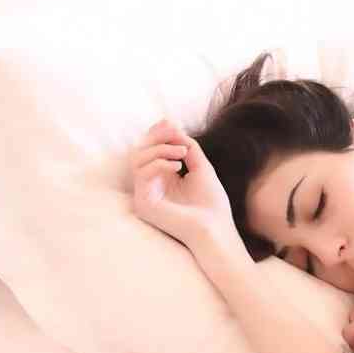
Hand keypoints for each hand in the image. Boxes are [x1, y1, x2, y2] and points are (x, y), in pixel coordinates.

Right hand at [129, 118, 235, 249]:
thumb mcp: (201, 168)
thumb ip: (188, 147)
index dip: (157, 133)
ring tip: (182, 153)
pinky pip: (142, 174)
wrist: (216, 229)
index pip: (151, 150)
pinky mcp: (143, 203)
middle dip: (156, 137)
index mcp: (163, 178)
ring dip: (160, 149)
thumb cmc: (212, 204)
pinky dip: (159, 163)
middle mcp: (150, 186)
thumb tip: (174, 128)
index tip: (172, 123)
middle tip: (174, 131)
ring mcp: (144, 195)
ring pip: (137, 160)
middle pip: (139, 151)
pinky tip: (178, 167)